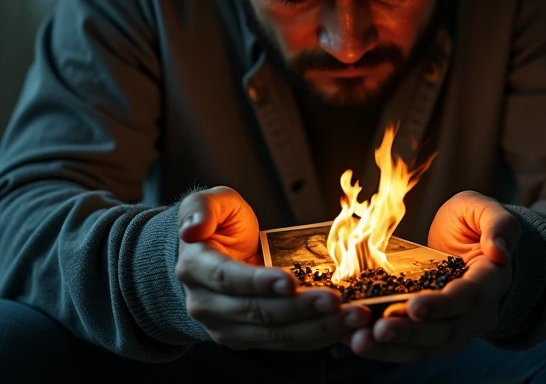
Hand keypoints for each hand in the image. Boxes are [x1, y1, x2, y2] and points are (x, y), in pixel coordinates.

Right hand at [175, 186, 370, 350]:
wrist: (210, 255)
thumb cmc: (218, 224)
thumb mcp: (210, 203)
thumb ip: (200, 209)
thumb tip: (192, 230)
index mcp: (195, 268)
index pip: (227, 279)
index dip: (259, 282)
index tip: (291, 281)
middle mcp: (206, 304)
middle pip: (257, 312)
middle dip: (301, 309)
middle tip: (338, 301)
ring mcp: (226, 326)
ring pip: (276, 333)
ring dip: (318, 328)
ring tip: (353, 317)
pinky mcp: (248, 338)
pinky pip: (286, 341)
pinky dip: (318, 336)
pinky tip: (345, 327)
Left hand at [347, 190, 519, 362]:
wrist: (469, 245)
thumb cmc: (471, 223)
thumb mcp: (482, 209)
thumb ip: (498, 223)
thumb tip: (498, 249)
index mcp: (492, 280)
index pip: (469, 297)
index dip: (442, 304)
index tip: (414, 306)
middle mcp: (480, 312)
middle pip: (447, 331)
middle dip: (411, 332)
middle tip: (378, 329)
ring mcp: (459, 329)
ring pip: (428, 347)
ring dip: (394, 348)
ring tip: (361, 341)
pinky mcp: (436, 336)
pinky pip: (413, 350)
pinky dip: (386, 350)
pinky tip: (358, 342)